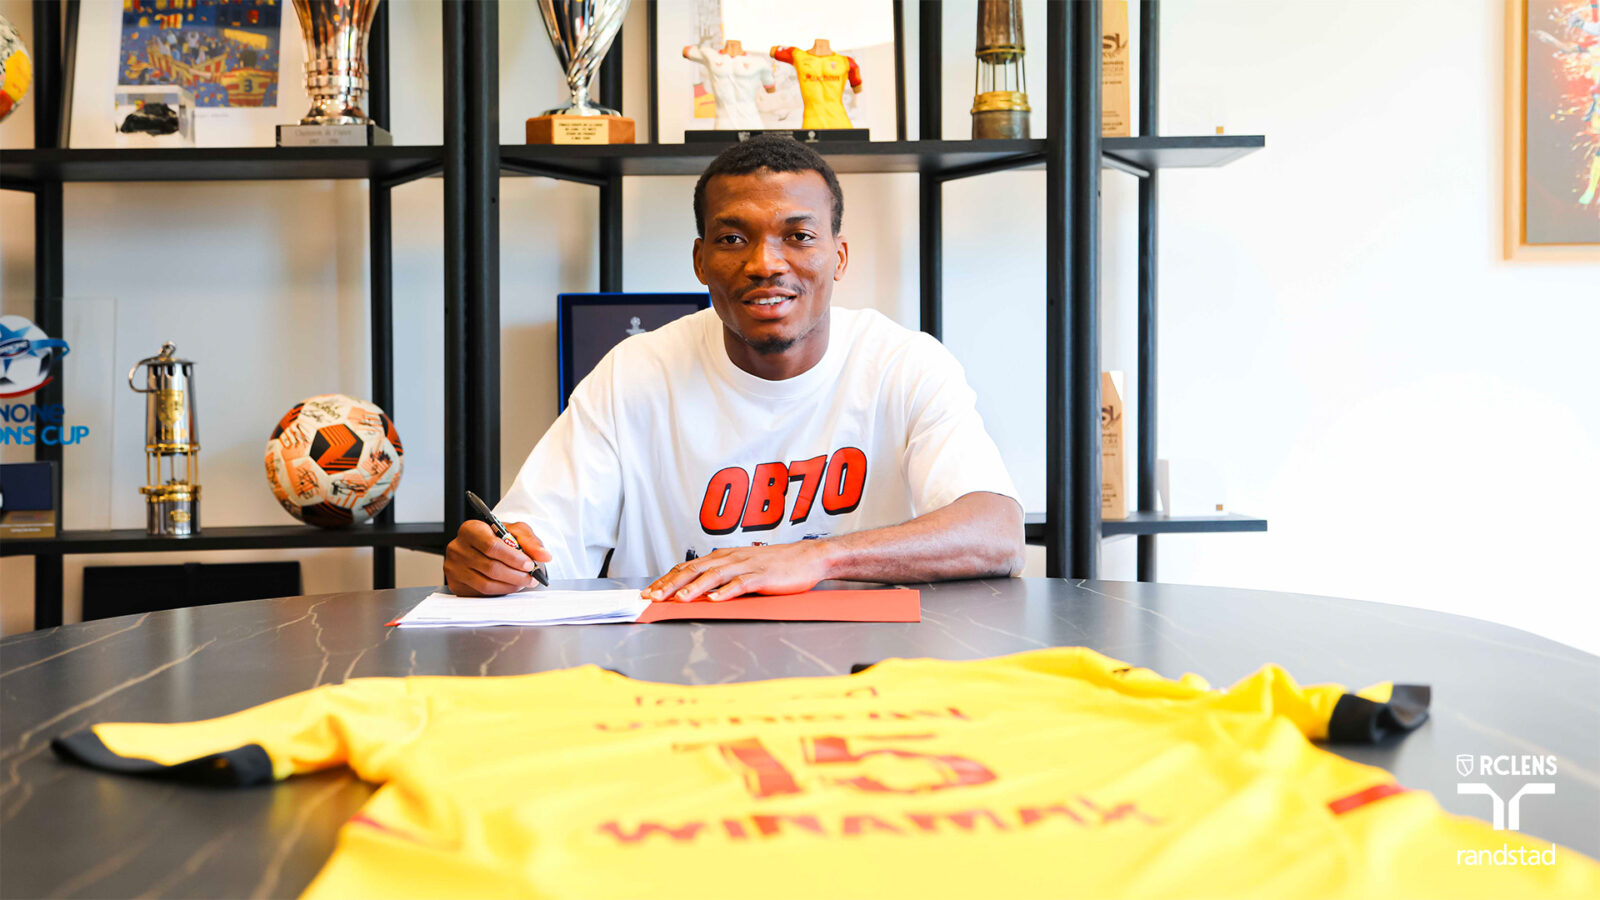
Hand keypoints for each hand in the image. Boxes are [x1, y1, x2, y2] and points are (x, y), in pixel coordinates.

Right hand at [443, 520, 551, 596]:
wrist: (484, 545)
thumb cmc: (498, 537)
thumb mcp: (516, 531)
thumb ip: (530, 542)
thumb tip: (544, 555)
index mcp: (470, 529)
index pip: (491, 546)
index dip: (513, 558)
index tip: (529, 564)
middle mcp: (457, 548)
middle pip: (490, 567)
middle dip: (515, 575)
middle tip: (531, 578)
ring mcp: (454, 567)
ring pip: (485, 583)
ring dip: (510, 586)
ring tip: (524, 583)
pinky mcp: (455, 583)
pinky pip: (480, 593)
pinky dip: (499, 591)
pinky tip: (510, 586)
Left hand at [644, 541, 831, 602]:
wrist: (808, 557)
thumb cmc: (775, 566)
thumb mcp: (742, 569)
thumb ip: (722, 578)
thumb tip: (698, 594)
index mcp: (722, 557)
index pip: (687, 567)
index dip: (666, 579)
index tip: (648, 592)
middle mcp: (730, 558)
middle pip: (694, 569)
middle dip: (670, 584)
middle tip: (652, 597)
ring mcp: (746, 565)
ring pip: (714, 575)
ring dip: (694, 587)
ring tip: (678, 599)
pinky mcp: (762, 575)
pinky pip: (741, 583)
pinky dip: (726, 591)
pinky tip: (715, 600)